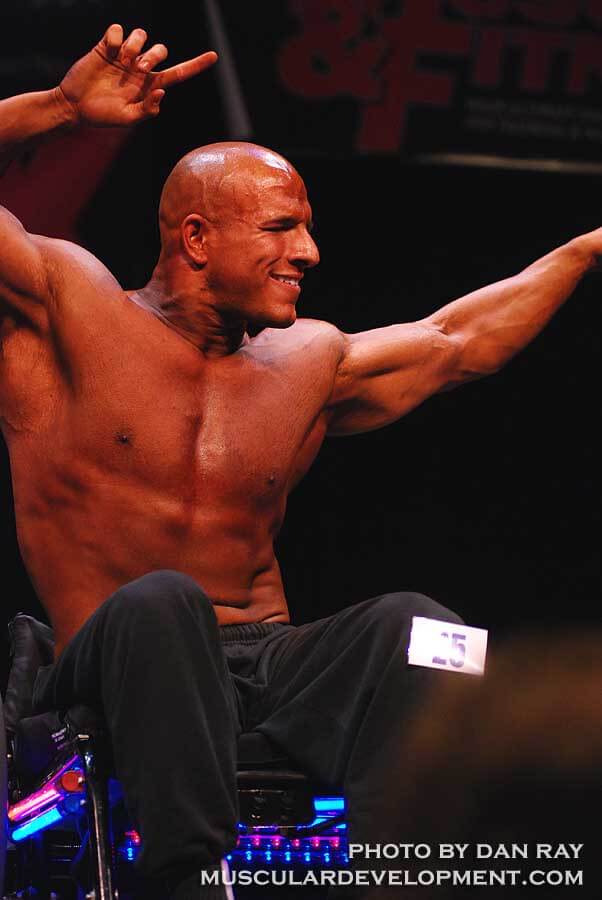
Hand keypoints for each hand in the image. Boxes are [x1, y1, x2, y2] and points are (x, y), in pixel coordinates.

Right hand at [58, 24, 216, 126]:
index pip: (179, 73)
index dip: (196, 65)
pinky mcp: (106, 46)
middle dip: (154, 56)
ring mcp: (123, 56)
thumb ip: (148, 110)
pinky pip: (118, 29)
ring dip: (135, 45)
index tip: (214, 56)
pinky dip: (116, 36)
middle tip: (138, 69)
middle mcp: (139, 68)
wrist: (74, 106)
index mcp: (149, 86)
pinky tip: (109, 50)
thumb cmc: (102, 116)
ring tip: (122, 60)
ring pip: (142, 35)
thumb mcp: (127, 119)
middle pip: (161, 50)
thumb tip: (162, 92)